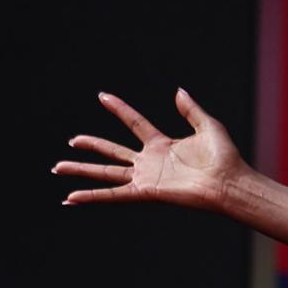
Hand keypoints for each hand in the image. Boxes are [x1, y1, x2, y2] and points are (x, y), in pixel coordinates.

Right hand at [54, 89, 245, 209]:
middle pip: (113, 151)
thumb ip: (191, 109)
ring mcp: (146, 177)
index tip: (102, 96)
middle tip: (73, 141)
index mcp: (162, 145)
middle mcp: (150, 162)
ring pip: (106, 173)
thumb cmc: (225, 158)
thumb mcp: (208, 126)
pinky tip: (72, 197)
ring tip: (58, 168)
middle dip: (92, 146)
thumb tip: (178, 90)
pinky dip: (92, 196)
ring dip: (82, 171)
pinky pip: (114, 194)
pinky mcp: (146, 191)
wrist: (230, 183)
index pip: (135, 123)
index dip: (119, 109)